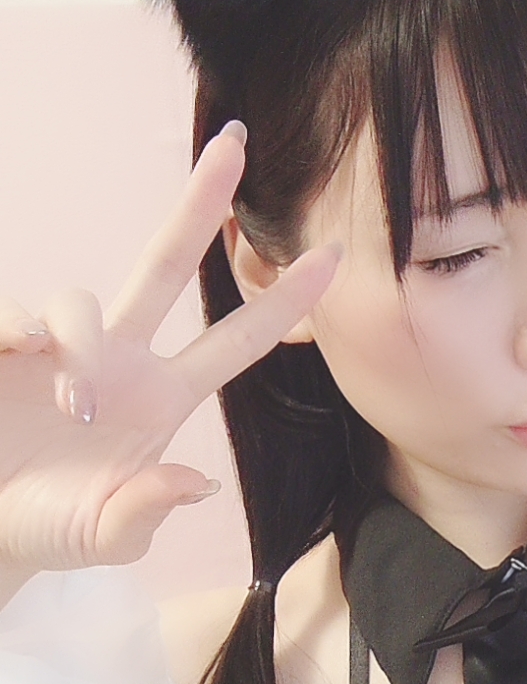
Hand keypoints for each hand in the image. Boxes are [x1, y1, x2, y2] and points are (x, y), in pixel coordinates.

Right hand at [0, 124, 339, 578]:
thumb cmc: (48, 528)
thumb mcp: (105, 538)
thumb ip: (148, 512)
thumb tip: (198, 482)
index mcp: (161, 399)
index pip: (236, 341)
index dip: (284, 301)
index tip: (335, 257)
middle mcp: (118, 359)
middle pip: (168, 264)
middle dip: (199, 204)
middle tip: (234, 145)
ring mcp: (59, 349)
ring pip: (78, 300)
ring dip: (78, 343)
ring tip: (73, 410)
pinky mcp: (5, 348)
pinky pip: (14, 317)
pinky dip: (18, 329)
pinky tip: (20, 357)